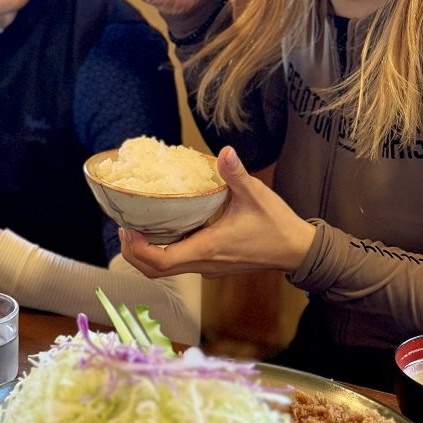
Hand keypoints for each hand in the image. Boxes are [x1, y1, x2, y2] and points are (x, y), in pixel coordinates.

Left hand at [119, 147, 316, 277]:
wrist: (296, 250)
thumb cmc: (276, 225)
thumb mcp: (256, 194)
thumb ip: (236, 173)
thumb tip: (225, 151)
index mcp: (208, 249)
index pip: (161, 263)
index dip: (137, 249)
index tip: (127, 227)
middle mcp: (204, 263)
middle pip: (155, 271)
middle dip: (133, 252)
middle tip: (125, 225)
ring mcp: (208, 267)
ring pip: (166, 271)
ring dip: (146, 254)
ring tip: (137, 225)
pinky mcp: (213, 265)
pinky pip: (180, 264)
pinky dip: (163, 251)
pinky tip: (164, 228)